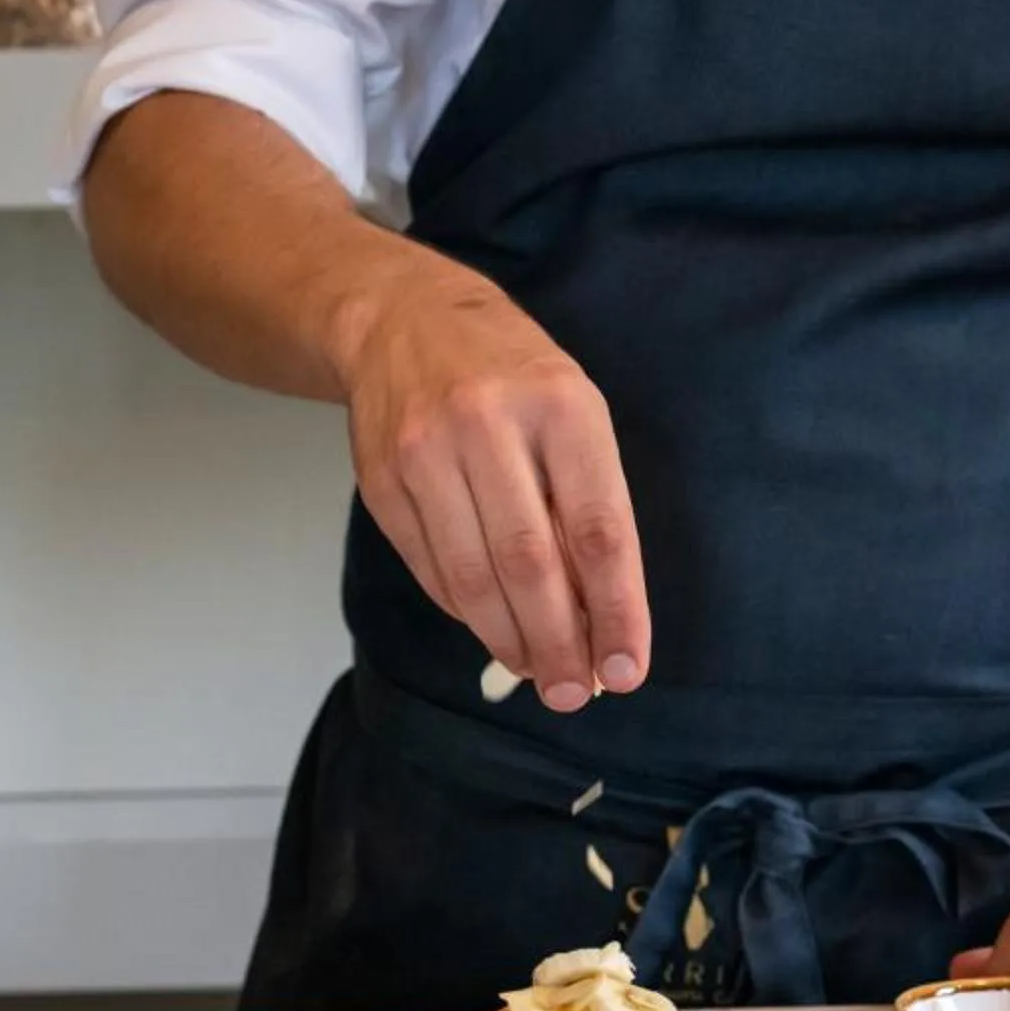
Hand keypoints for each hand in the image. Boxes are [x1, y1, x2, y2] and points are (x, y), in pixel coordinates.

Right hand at [334, 268, 650, 711]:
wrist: (403, 318)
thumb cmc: (514, 374)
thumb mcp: (572, 413)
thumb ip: (589, 504)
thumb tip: (602, 617)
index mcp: (562, 407)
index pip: (598, 530)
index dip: (616, 610)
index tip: (627, 669)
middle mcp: (490, 425)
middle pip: (530, 564)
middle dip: (559, 643)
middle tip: (574, 692)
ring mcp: (426, 452)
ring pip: (473, 577)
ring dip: (510, 640)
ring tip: (538, 673)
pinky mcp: (383, 479)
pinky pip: (431, 568)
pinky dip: (466, 612)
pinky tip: (492, 630)